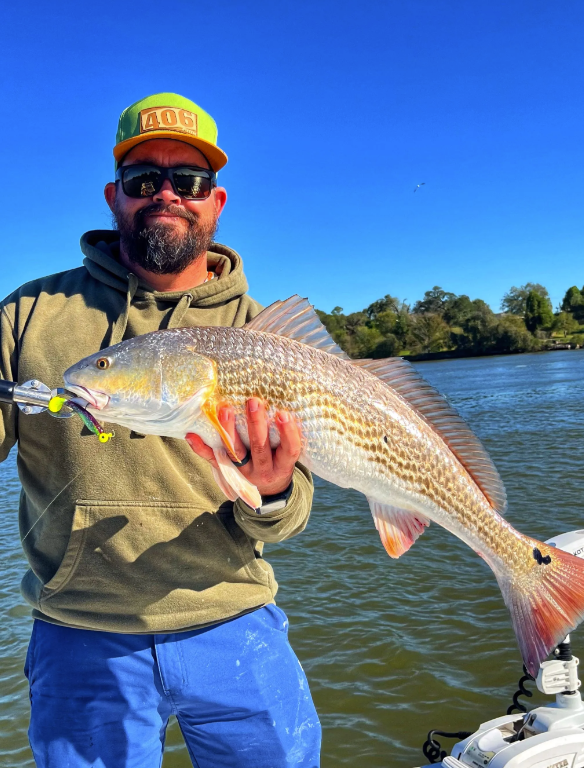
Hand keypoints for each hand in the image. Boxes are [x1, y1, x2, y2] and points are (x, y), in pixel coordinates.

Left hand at [186, 398, 300, 496]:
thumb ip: (286, 437)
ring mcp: (243, 473)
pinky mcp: (226, 472)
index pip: (289, 450)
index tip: (283, 414)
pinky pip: (212, 460)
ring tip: (225, 409)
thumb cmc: (279, 461)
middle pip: (259, 448)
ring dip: (229, 431)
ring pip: (235, 453)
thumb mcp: (287, 454)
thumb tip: (283, 403)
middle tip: (253, 402)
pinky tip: (191, 435)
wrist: (268, 489)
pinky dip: (200, 448)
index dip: (288, 433)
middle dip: (256, 425)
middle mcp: (263, 471)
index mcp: (282, 466)